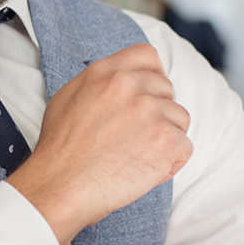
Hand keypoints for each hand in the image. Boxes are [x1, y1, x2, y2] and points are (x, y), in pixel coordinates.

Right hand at [7, 44, 192, 244]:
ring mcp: (150, 111)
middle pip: (166, 90)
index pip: (147, 56)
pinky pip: (184, 147)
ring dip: (166, 138)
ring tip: (137, 157)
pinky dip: (170, 163)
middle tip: (134, 139)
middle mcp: (129, 85)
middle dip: (158, 113)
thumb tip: (124, 81)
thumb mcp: (69, 98)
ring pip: (179, 119)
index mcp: (106, 72)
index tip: (148, 96)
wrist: (59, 188)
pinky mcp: (166, 139)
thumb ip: (101, 83)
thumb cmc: (59, 152)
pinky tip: (145, 171)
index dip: (153, 76)